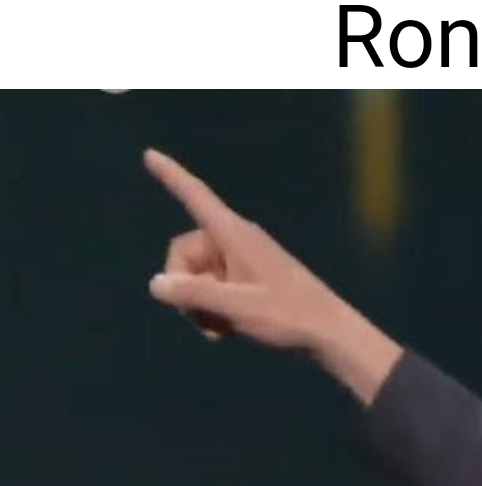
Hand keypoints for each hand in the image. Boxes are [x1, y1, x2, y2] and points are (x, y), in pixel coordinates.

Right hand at [146, 149, 402, 402]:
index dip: (171, 176)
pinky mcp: (246, 280)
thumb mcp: (237, 307)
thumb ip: (194, 294)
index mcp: (234, 235)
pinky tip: (228, 330)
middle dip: (185, 288)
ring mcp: (240, 262)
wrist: (328, 332)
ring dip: (199, 306)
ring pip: (195, 279)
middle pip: (184, 255)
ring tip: (223, 327)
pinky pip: (212, 290)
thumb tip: (156, 283)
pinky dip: (212, 310)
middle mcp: (235, 241)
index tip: (149, 153)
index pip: (196, 197)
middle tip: (206, 317)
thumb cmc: (288, 315)